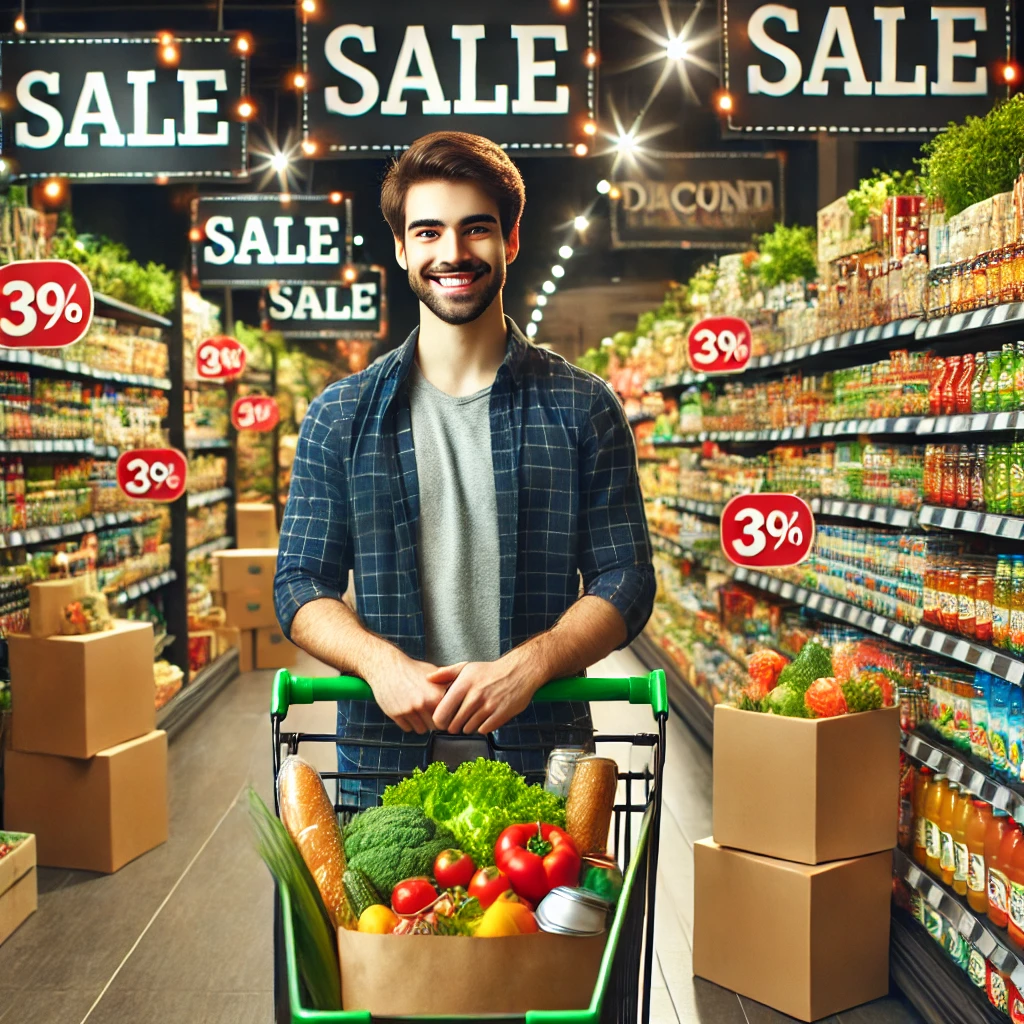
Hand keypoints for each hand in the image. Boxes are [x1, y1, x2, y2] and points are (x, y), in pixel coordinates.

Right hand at [365, 645, 448, 733]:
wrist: (387, 666)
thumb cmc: (412, 669)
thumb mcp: (434, 673)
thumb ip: (449, 685)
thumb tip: (465, 694)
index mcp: (437, 695)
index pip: (449, 719)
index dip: (447, 718)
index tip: (444, 716)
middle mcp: (424, 704)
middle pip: (435, 727)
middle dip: (434, 722)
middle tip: (429, 714)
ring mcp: (410, 710)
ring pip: (421, 730)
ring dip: (420, 724)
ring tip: (417, 711)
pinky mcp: (396, 714)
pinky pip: (407, 729)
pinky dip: (408, 723)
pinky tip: (406, 711)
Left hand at [428, 655, 542, 734]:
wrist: (519, 671)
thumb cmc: (491, 671)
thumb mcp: (467, 667)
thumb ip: (446, 673)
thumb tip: (429, 678)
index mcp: (463, 685)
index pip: (441, 713)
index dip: (439, 720)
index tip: (442, 720)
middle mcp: (475, 696)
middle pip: (454, 725)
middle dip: (454, 725)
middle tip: (458, 719)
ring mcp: (488, 707)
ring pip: (468, 729)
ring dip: (468, 726)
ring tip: (473, 716)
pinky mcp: (500, 715)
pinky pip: (483, 730)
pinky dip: (482, 727)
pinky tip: (484, 717)